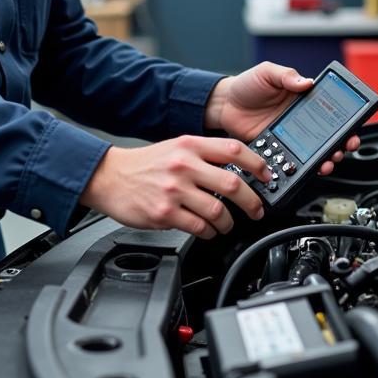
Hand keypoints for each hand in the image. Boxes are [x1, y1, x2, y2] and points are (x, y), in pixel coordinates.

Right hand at [79, 136, 273, 238]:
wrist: (110, 177)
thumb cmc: (145, 165)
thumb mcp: (176, 148)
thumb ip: (204, 155)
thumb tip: (237, 169)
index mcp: (189, 145)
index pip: (234, 150)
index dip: (257, 164)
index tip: (267, 175)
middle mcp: (183, 165)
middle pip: (232, 184)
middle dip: (252, 201)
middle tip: (257, 209)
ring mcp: (174, 190)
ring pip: (218, 210)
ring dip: (229, 222)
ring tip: (228, 224)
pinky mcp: (165, 213)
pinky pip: (199, 228)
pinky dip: (210, 232)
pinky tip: (209, 230)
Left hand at [204, 61, 360, 176]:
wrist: (224, 104)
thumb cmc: (247, 85)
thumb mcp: (267, 72)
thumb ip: (286, 75)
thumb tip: (307, 82)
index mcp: (303, 99)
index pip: (330, 110)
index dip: (345, 121)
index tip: (352, 129)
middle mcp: (301, 119)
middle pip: (329, 135)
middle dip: (341, 144)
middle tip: (344, 148)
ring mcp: (290, 136)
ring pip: (314, 151)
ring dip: (325, 158)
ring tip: (327, 162)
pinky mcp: (278, 148)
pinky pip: (293, 160)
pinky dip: (301, 167)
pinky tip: (305, 168)